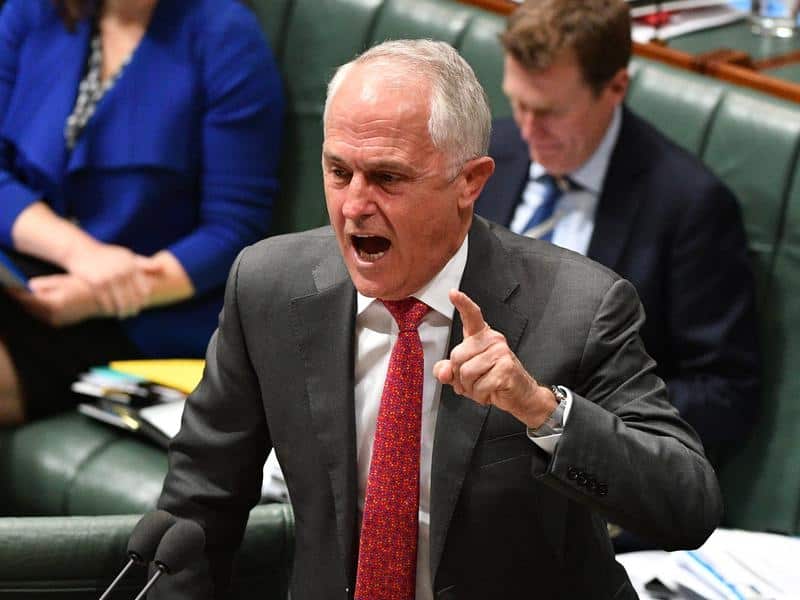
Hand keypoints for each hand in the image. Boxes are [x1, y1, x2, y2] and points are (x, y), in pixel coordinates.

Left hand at [10, 274, 101, 326]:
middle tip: (9, 288)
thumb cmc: (83, 286)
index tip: (6, 285)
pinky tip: (32, 301)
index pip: (26, 299)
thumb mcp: (61, 280)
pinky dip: (35, 309)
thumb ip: (42, 284)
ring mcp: (57, 321)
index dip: (14, 292)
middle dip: (18, 299)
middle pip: (27, 308)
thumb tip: (27, 287)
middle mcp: (53, 316)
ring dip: (26, 305)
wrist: (102, 299)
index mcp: (53, 303)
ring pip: (33, 313)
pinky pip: (41, 316)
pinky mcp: (60, 323)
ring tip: (18, 294)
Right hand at [63, 242, 152, 317]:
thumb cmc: (107, 255)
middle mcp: (122, 271)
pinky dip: (109, 309)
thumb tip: (162, 267)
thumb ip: (144, 263)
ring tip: (122, 315)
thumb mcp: (127, 255)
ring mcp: (109, 278)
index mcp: (132, 265)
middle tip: (132, 314)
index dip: (143, 299)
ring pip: (120, 302)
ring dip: (122, 311)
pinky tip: (110, 312)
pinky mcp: (96, 283)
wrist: (80, 250)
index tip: (141, 305)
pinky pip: (106, 302)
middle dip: (133, 308)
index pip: (143, 289)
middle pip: (133, 298)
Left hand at [433, 289, 555, 428]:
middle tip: (472, 382)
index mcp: (481, 336)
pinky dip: (480, 395)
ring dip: (470, 388)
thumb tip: (443, 372)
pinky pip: (479, 385)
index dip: (462, 303)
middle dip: (459, 377)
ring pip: (466, 373)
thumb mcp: (464, 375)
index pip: (471, 316)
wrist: (520, 395)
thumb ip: (448, 371)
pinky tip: (490, 392)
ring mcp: (501, 352)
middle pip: (457, 356)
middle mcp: (493, 339)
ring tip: (482, 386)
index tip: (453, 293)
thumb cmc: (493, 380)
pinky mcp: (506, 368)